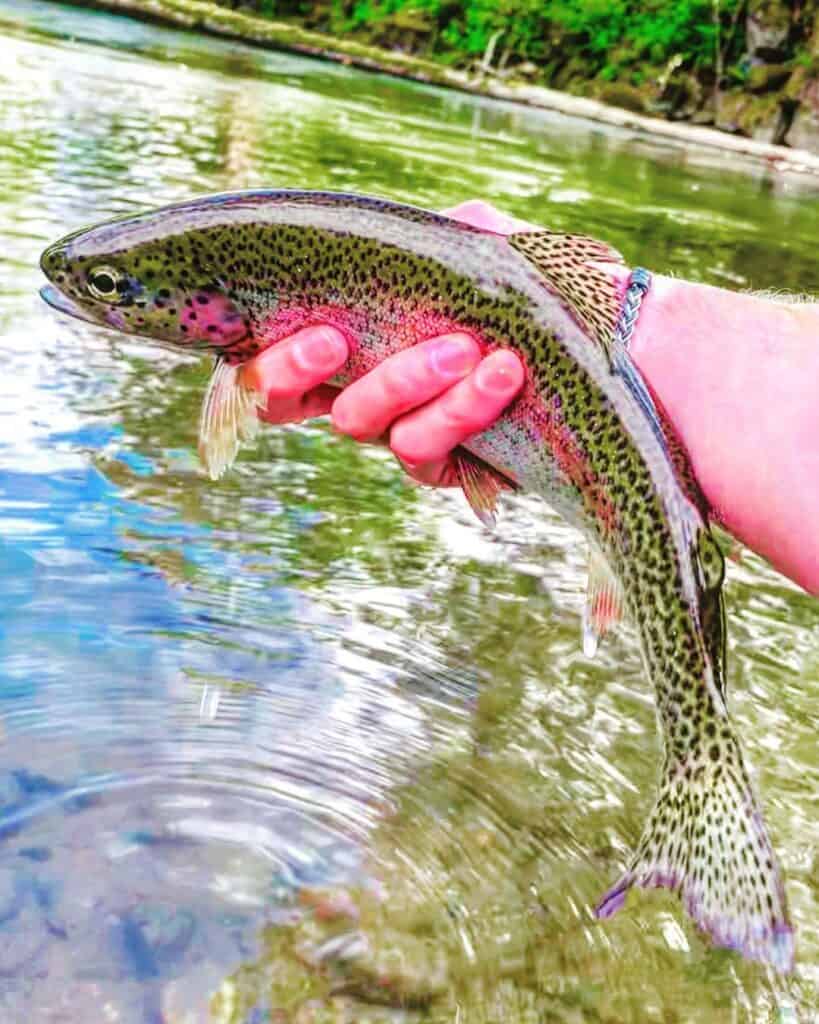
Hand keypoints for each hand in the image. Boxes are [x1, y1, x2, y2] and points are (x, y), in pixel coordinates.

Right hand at [241, 201, 527, 485]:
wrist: (601, 341)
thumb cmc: (534, 292)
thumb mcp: (486, 245)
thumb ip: (444, 233)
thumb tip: (413, 236)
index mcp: (351, 339)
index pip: (275, 350)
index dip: (262, 351)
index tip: (304, 325)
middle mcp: (360, 390)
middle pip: (284, 399)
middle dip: (294, 369)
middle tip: (332, 338)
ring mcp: (396, 430)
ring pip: (361, 423)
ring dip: (403, 381)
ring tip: (465, 348)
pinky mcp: (443, 467)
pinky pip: (424, 450)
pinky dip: (462, 407)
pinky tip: (502, 372)